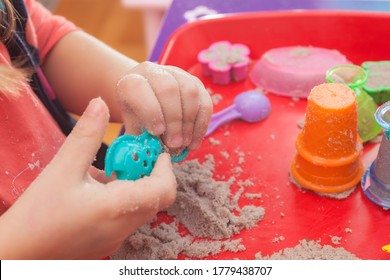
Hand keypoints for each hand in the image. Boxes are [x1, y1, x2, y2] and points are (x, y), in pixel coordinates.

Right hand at [0, 98, 176, 258]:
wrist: (17, 254)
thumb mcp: (62, 169)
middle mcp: (124, 227)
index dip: (165, 167)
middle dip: (149, 172)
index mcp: (118, 208)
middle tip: (130, 155)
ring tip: (111, 169)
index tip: (154, 150)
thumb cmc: (37, 214)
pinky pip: (127, 216)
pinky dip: (123, 197)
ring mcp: (117, 237)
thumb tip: (100, 104)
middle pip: (156, 198)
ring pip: (142, 207)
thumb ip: (86, 135)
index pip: (163, 189)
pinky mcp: (108, 241)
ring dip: (135, 184)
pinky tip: (97, 187)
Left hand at [115, 62, 212, 149]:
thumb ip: (141, 138)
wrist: (147, 97)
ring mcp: (178, 75)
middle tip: (174, 144)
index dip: (150, 110)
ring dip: (189, 123)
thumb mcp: (133, 125)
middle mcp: (156, 72)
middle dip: (174, 120)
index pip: (139, 88)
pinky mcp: (196, 83)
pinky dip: (201, 124)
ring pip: (190, 93)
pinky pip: (205, 102)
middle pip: (169, 90)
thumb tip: (153, 154)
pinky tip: (194, 141)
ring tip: (185, 144)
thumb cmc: (138, 115)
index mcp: (132, 81)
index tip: (157, 132)